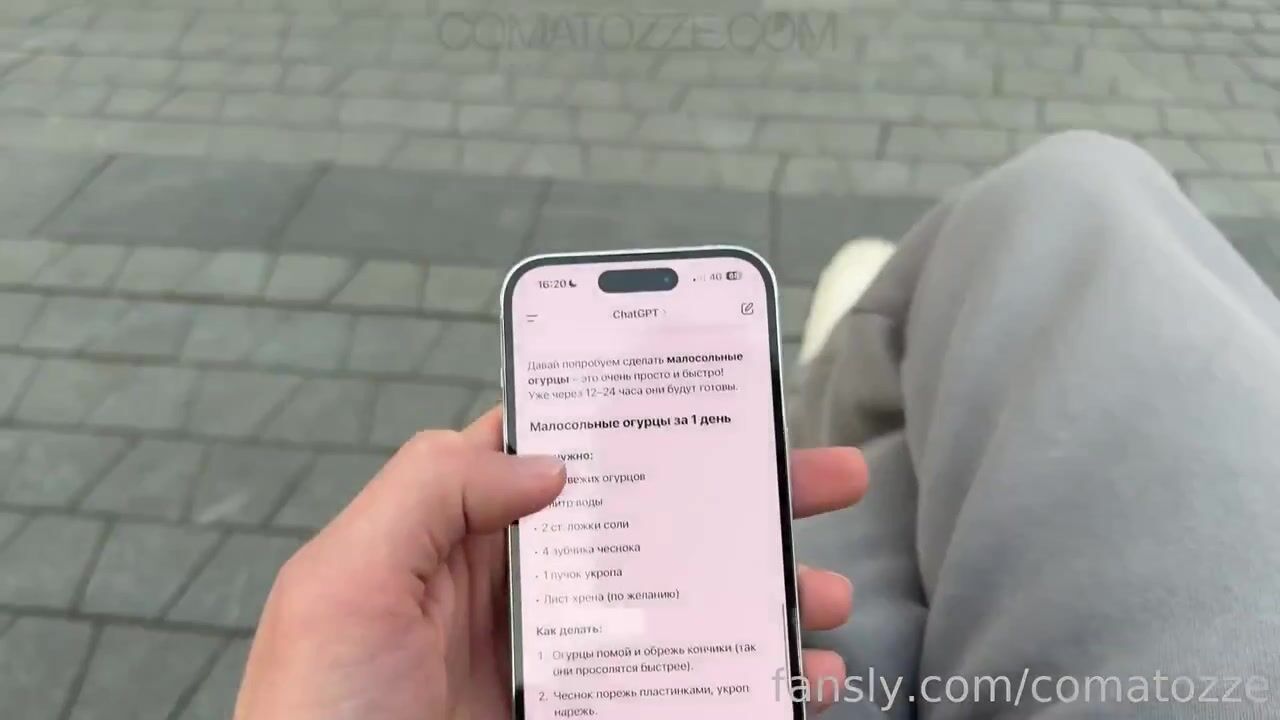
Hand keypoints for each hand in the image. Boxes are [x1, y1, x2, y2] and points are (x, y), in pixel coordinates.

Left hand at [234, 408, 868, 719]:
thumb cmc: (310, 718)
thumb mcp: (344, 584)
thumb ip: (429, 494)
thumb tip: (544, 461)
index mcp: (456, 542)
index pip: (556, 456)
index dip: (629, 421)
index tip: (706, 395)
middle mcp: (520, 597)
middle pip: (645, 527)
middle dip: (731, 499)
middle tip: (812, 478)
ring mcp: (560, 668)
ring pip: (679, 611)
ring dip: (756, 594)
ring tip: (821, 591)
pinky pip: (681, 693)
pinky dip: (746, 683)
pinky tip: (796, 679)